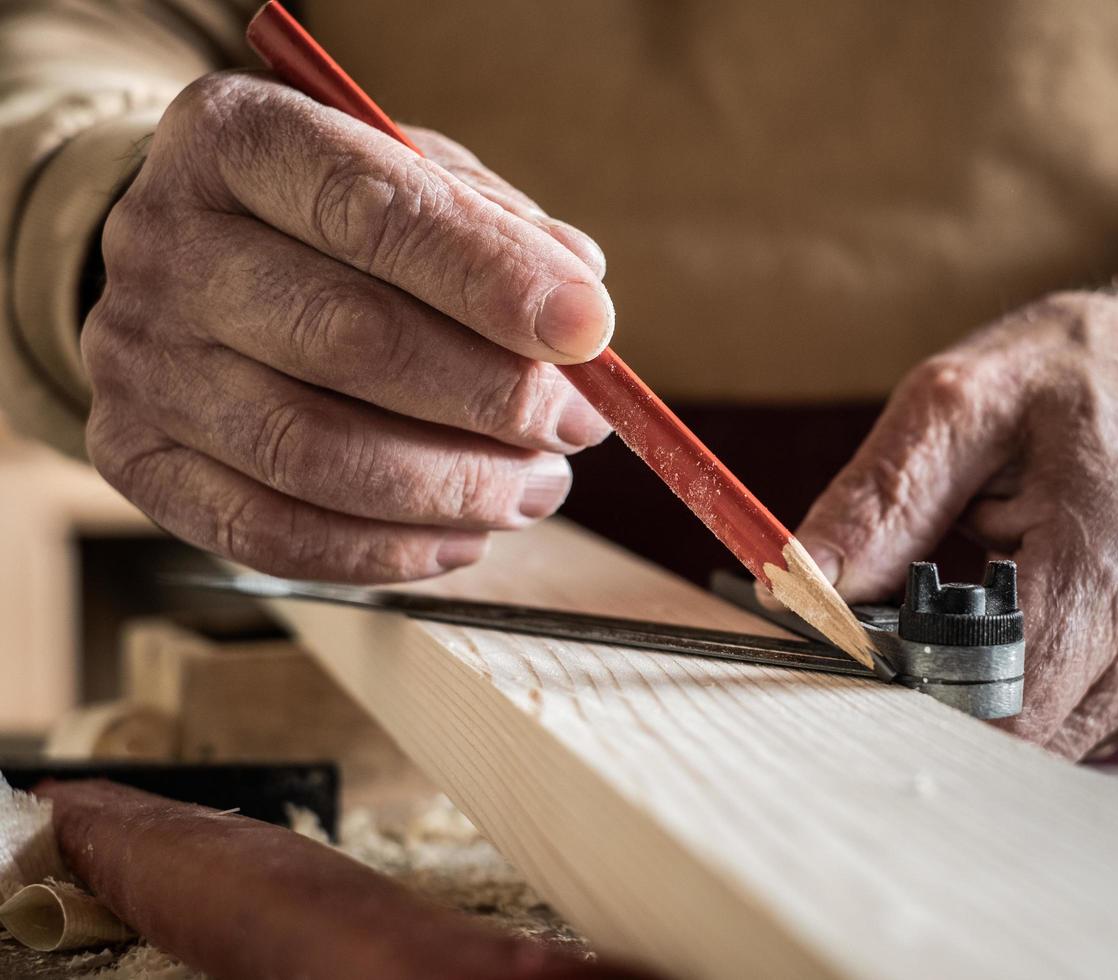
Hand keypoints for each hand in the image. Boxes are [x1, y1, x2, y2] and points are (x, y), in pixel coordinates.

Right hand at [83, 71, 613, 581]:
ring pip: (316, 453)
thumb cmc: (328, 219)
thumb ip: (492, 221)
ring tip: (537, 486)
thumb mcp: (408, 174)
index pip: (370, 208)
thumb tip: (579, 296)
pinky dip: (387, 552)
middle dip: (493, 396)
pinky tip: (462, 536)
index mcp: (235, 138)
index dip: (491, 277)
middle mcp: (165, 245)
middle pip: (349, 339)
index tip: (589, 329)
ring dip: (456, 487)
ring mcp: (139, 360)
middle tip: (578, 426)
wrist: (185, 265)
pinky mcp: (136, 458)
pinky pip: (270, 533)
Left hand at [796, 274, 1117, 757]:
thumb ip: (882, 499)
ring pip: (1016, 744)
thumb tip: (796, 589)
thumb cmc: (1084, 373)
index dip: (894, 688)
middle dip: (914, 691)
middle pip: (996, 739)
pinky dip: (991, 688)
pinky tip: (980, 620)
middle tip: (874, 615)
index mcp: (1102, 575)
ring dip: (952, 689)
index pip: (985, 705)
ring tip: (939, 601)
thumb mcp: (966, 399)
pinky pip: (1045, 728)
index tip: (837, 641)